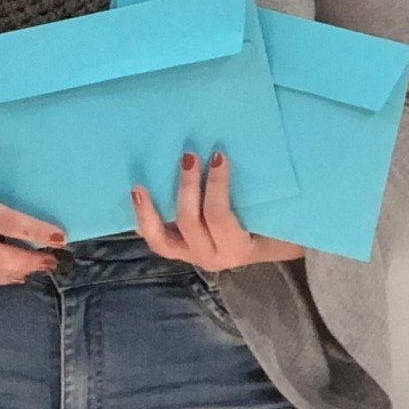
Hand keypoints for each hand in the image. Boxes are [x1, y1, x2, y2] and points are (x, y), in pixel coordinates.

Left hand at [131, 151, 307, 271]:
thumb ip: (259, 192)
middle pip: (189, 222)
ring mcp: (191, 256)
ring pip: (162, 240)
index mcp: (238, 247)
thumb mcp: (271, 212)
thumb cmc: (272, 223)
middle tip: (187, 156)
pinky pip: (156, 240)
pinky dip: (144, 221)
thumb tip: (246, 151)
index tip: (218, 155)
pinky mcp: (179, 252)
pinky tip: (136, 201)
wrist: (268, 248)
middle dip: (186, 187)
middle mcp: (212, 256)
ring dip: (150, 211)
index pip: (219, 216)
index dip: (216, 185)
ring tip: (139, 186)